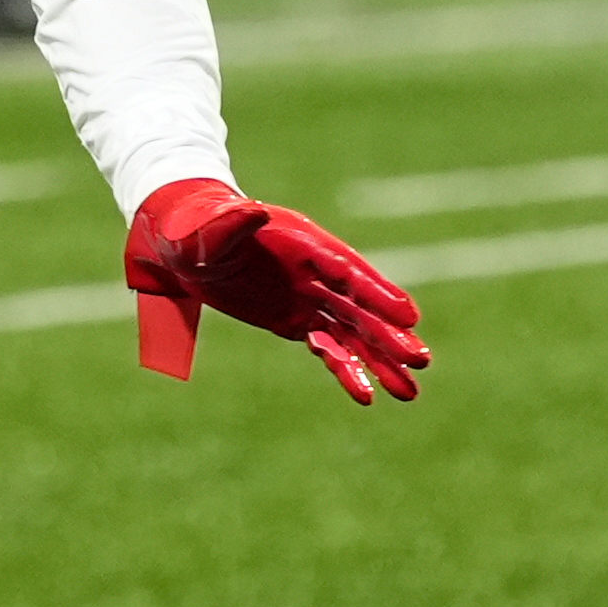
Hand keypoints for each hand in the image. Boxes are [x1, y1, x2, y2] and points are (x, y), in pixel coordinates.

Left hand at [122, 177, 428, 405]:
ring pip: (353, 334)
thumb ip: (229, 224)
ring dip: (380, 361)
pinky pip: (328, 348)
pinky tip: (367, 396)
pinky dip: (346, 369)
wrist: (185, 242)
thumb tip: (251, 210)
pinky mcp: (297, 321)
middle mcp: (316, 273)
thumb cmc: (196, 229)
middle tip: (421, 359)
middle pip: (360, 307)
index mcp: (303, 244)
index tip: (409, 316)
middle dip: (389, 334)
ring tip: (410, 393)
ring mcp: (310, 298)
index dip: (377, 294)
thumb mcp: (207, 228)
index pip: (346, 272)